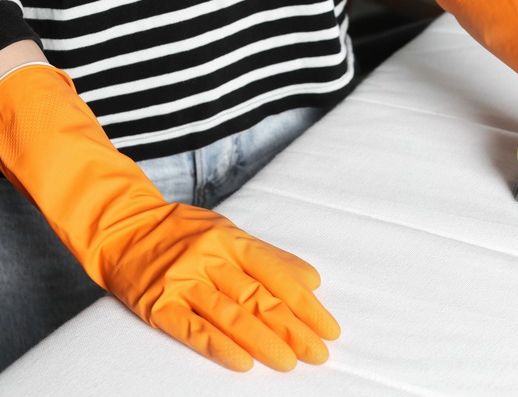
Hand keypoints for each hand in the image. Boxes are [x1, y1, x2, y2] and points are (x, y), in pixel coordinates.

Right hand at [105, 203, 339, 371]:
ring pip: (230, 314)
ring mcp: (182, 281)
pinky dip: (219, 347)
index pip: (277, 276)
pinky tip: (244, 363)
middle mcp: (209, 258)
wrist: (118, 225)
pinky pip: (192, 329)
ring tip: (290, 362)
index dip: (306, 305)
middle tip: (318, 354)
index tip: (328, 329)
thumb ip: (269, 256)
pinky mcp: (157, 305)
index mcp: (231, 240)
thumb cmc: (180, 231)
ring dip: (264, 341)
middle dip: (294, 329)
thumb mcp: (226, 231)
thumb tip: (313, 280)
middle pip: (259, 298)